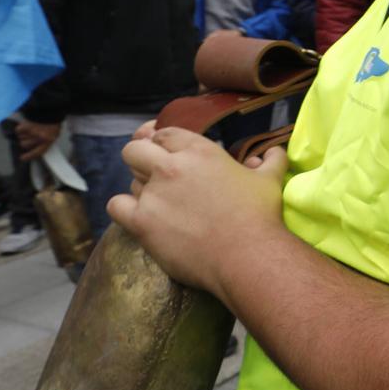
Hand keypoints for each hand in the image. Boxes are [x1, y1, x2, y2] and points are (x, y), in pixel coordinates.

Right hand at [16, 119, 60, 159]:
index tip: (23, 158)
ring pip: (21, 137)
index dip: (29, 156)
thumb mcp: (53, 133)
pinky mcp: (27, 125)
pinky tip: (25, 125)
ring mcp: (33, 132)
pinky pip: (18, 130)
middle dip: (25, 140)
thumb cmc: (53, 120)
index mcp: (49, 140)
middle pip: (24, 144)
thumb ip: (45, 140)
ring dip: (23, 134)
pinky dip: (20, 128)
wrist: (51, 109)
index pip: (37, 152)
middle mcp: (40, 137)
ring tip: (30, 128)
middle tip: (29, 136)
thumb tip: (36, 146)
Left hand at [109, 126, 287, 297]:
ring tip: (162, 205)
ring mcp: (153, 194)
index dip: (162, 142)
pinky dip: (124, 209)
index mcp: (199, 151)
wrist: (247, 255)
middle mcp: (170, 167)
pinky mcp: (141, 222)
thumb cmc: (260, 216)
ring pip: (130, 182)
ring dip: (142, 190)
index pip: (164, 134)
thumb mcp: (270, 181)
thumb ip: (270, 160)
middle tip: (155, 175)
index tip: (167, 153)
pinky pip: (116, 205)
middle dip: (141, 159)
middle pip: (135, 151)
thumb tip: (272, 152)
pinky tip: (139, 216)